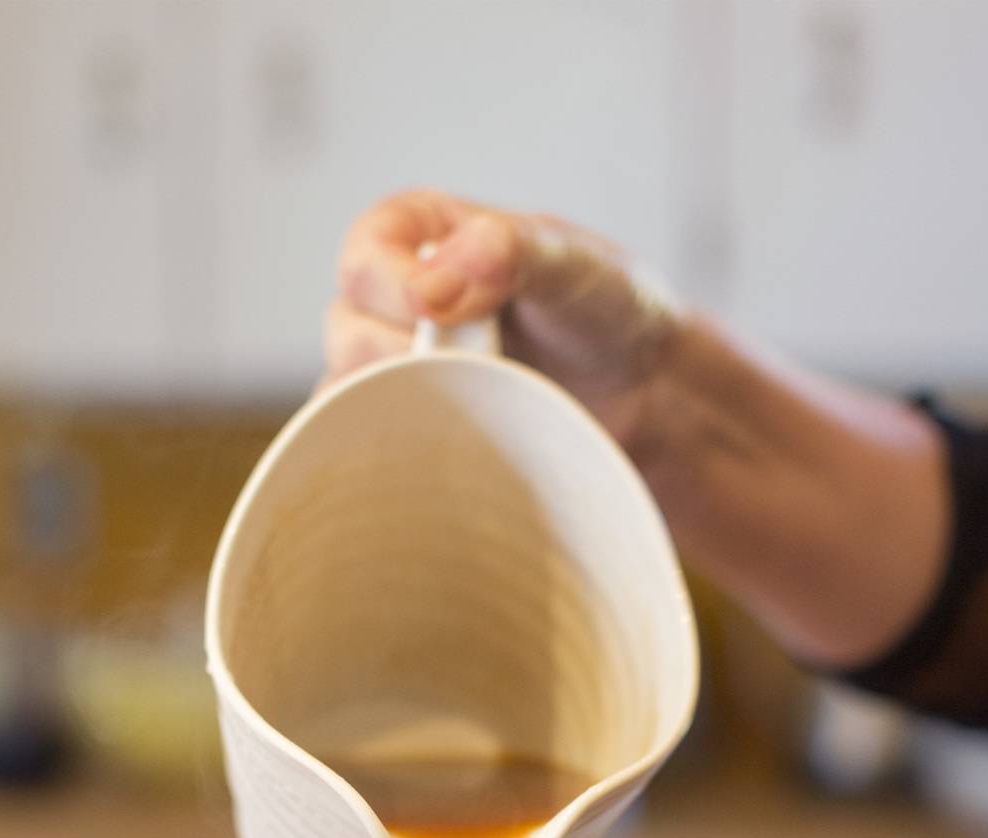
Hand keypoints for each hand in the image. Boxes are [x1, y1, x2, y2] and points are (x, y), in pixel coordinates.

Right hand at [325, 189, 678, 455]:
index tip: (438, 314)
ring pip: (349, 395)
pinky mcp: (406, 430)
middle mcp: (396, 299)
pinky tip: (454, 447)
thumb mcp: (570, 263)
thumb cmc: (605, 311)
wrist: (641, 392)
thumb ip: (508, 252)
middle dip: (408, 356)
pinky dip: (400, 453)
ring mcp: (396, 368)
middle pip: (346, 330)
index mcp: (420, 235)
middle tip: (482, 365)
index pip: (364, 259)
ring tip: (480, 403)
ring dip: (406, 408)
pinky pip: (367, 448)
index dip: (391, 289)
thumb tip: (428, 288)